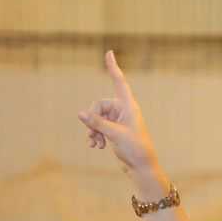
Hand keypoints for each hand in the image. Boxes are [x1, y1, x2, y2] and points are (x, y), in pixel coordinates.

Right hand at [78, 51, 160, 180]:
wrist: (141, 168)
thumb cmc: (135, 149)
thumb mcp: (115, 134)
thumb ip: (97, 123)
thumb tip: (80, 114)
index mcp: (129, 106)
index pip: (119, 82)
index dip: (113, 68)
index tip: (109, 52)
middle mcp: (123, 110)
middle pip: (98, 105)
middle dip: (92, 120)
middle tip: (94, 136)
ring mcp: (118, 120)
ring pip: (95, 118)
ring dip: (92, 131)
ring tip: (95, 144)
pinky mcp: (113, 130)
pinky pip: (97, 127)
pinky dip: (95, 135)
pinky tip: (96, 147)